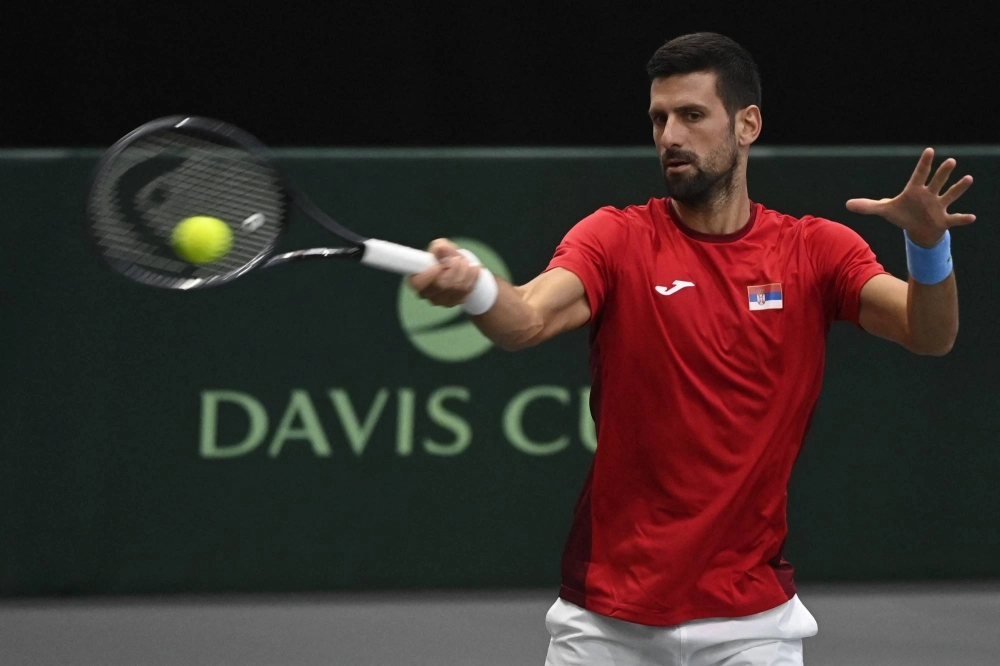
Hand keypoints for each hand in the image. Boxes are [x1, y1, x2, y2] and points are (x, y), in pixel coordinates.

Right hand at [408, 238, 480, 306]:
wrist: (458, 267)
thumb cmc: (445, 257)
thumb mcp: (441, 248)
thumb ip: (440, 247)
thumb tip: (440, 248)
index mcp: (417, 280)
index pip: (418, 283)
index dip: (428, 275)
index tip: (438, 266)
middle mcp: (427, 294)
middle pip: (442, 285)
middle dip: (453, 268)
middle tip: (457, 258)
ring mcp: (441, 301)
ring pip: (456, 288)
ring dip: (464, 271)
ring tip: (465, 261)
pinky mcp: (455, 302)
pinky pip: (466, 291)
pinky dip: (472, 277)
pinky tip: (474, 268)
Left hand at [845, 148, 975, 246]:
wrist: (918, 230)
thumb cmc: (903, 215)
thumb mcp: (885, 210)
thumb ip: (868, 206)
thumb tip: (846, 205)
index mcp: (914, 191)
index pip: (919, 174)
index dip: (924, 164)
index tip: (930, 150)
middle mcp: (929, 195)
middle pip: (936, 181)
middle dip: (942, 173)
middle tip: (950, 161)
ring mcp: (938, 207)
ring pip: (949, 195)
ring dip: (958, 188)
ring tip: (968, 179)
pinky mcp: (943, 220)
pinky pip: (955, 219)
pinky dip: (962, 219)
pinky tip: (971, 217)